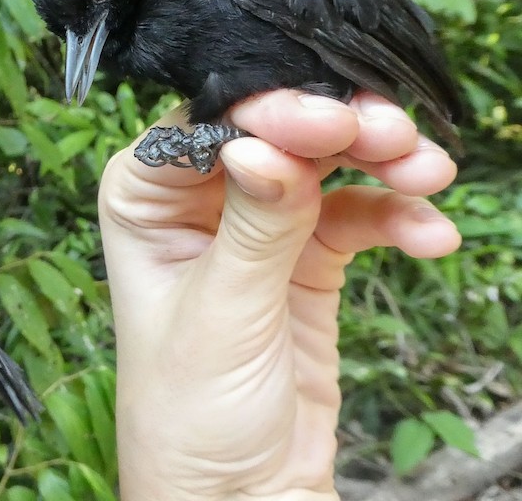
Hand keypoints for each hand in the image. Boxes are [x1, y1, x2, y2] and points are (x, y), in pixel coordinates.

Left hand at [103, 91, 460, 499]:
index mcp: (143, 198)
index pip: (203, 126)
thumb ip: (254, 226)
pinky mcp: (307, 260)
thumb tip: (266, 143)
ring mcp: (255, 226)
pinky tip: (431, 236)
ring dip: (379, 160)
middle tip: (391, 132)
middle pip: (271, 133)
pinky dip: (397, 216)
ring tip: (428, 170)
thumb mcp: (221, 313)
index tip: (324, 118)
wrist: (239, 495)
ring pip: (322, 165)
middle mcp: (194, 200)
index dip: (265, 112)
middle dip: (335, 128)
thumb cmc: (190, 412)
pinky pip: (358, 216)